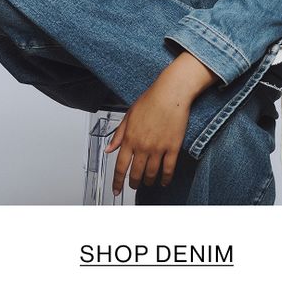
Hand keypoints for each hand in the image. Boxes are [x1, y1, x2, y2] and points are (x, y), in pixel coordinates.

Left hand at [104, 77, 191, 194]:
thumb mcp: (129, 115)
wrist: (171, 93)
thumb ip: (118, 134)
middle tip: (133, 186)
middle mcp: (142, 146)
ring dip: (148, 181)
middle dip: (133, 183)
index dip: (117, 181)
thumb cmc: (151, 100)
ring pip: (151, 174)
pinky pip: (168, 169)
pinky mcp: (173, 147)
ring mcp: (158, 148)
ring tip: (147, 183)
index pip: (120, 166)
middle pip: (135, 173)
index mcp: (130, 138)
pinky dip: (165, 178)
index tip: (116, 189)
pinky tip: (163, 181)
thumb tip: (109, 149)